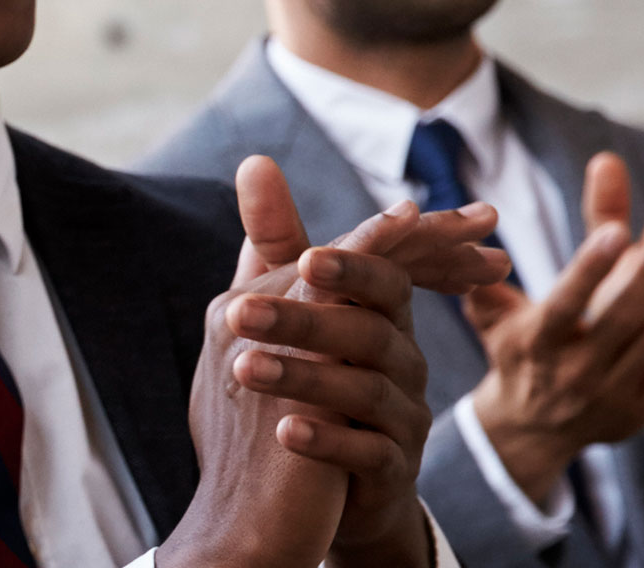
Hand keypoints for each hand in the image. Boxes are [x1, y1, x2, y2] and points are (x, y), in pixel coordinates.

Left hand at [200, 161, 508, 567]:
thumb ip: (281, 241)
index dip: (357, 265)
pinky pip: (368, 454)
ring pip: (366, 390)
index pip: (385, 276)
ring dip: (303, 376)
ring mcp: (403, 417)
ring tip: (241, 368)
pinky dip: (327, 441)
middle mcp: (404, 360)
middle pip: (368, 329)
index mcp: (384, 315)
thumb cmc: (318, 377)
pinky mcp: (392, 470)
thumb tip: (255, 160)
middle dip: (307, 318)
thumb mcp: (300, 306)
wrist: (332, 484)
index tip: (309, 258)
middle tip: (240, 310)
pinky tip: (283, 432)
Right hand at [466, 151, 643, 506]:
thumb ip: (488, 284)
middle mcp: (574, 371)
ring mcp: (610, 393)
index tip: (616, 230)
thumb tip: (472, 248)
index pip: (566, 301)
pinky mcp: (640, 410)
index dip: (591, 267)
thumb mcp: (493, 323)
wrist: (531, 430)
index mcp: (537, 343)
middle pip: (621, 317)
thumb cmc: (516, 359)